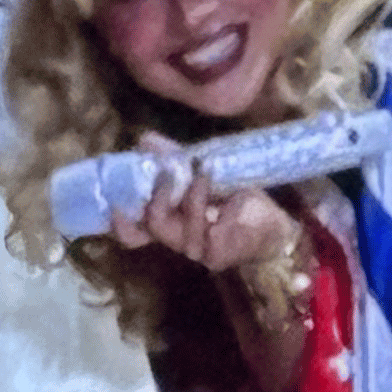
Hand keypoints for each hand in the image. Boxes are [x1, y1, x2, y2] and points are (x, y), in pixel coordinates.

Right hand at [107, 139, 299, 278]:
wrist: (278, 227)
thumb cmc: (242, 202)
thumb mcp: (206, 177)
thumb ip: (176, 161)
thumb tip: (144, 139)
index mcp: (175, 226)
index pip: (137, 235)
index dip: (121, 224)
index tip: (113, 202)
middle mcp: (180, 241)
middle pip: (149, 227)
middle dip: (152, 196)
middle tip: (164, 169)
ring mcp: (195, 250)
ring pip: (169, 223)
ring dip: (180, 191)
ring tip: (194, 167)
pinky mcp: (212, 253)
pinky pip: (196, 223)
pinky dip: (198, 195)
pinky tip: (207, 176)